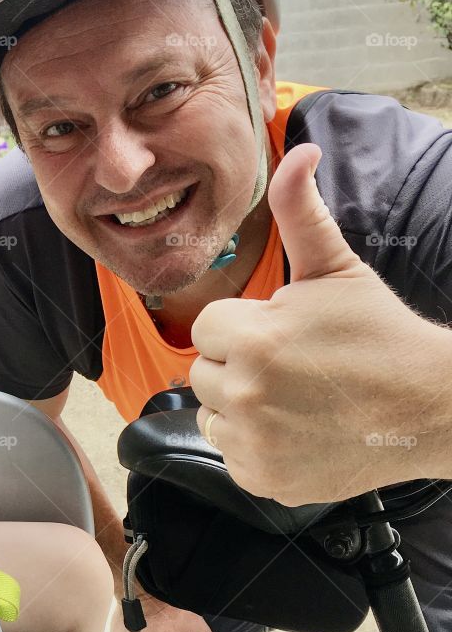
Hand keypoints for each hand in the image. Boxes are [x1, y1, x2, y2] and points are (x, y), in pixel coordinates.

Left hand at [191, 144, 450, 505]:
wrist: (426, 409)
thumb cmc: (379, 334)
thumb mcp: (336, 269)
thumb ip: (301, 213)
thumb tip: (297, 151)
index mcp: (254, 341)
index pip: (206, 330)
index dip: (243, 327)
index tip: (283, 333)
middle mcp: (246, 396)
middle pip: (204, 373)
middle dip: (239, 364)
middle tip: (294, 366)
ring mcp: (254, 444)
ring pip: (212, 414)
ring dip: (240, 405)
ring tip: (295, 397)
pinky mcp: (264, 480)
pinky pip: (230, 453)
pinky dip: (254, 446)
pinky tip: (296, 429)